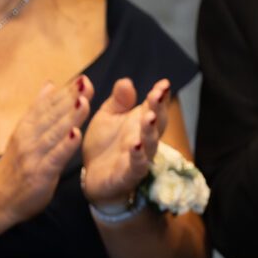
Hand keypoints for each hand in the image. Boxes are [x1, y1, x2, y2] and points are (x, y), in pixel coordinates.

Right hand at [0, 76, 90, 221]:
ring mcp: (33, 155)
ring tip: (84, 102)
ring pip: (53, 133)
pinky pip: (54, 158)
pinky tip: (77, 134)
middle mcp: (28, 138)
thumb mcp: (25, 133)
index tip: (82, 79)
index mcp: (27, 127)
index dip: (65, 92)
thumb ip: (39, 110)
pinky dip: (65, 146)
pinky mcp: (39, 173)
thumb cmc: (16, 166)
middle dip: (70, 99)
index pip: (47, 105)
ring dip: (69, 117)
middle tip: (87, 83)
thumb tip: (50, 85)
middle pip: (51, 115)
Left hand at [81, 77, 172, 206]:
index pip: (155, 108)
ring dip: (150, 132)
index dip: (161, 96)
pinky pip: (136, 167)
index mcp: (140, 123)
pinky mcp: (127, 175)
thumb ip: (119, 101)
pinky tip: (135, 146)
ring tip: (148, 117)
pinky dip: (138, 157)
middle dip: (158, 110)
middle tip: (157, 95)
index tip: (164, 84)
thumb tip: (126, 81)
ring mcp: (138, 158)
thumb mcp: (108, 117)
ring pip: (150, 145)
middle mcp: (144, 140)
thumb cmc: (105, 145)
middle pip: (156, 124)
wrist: (93, 177)